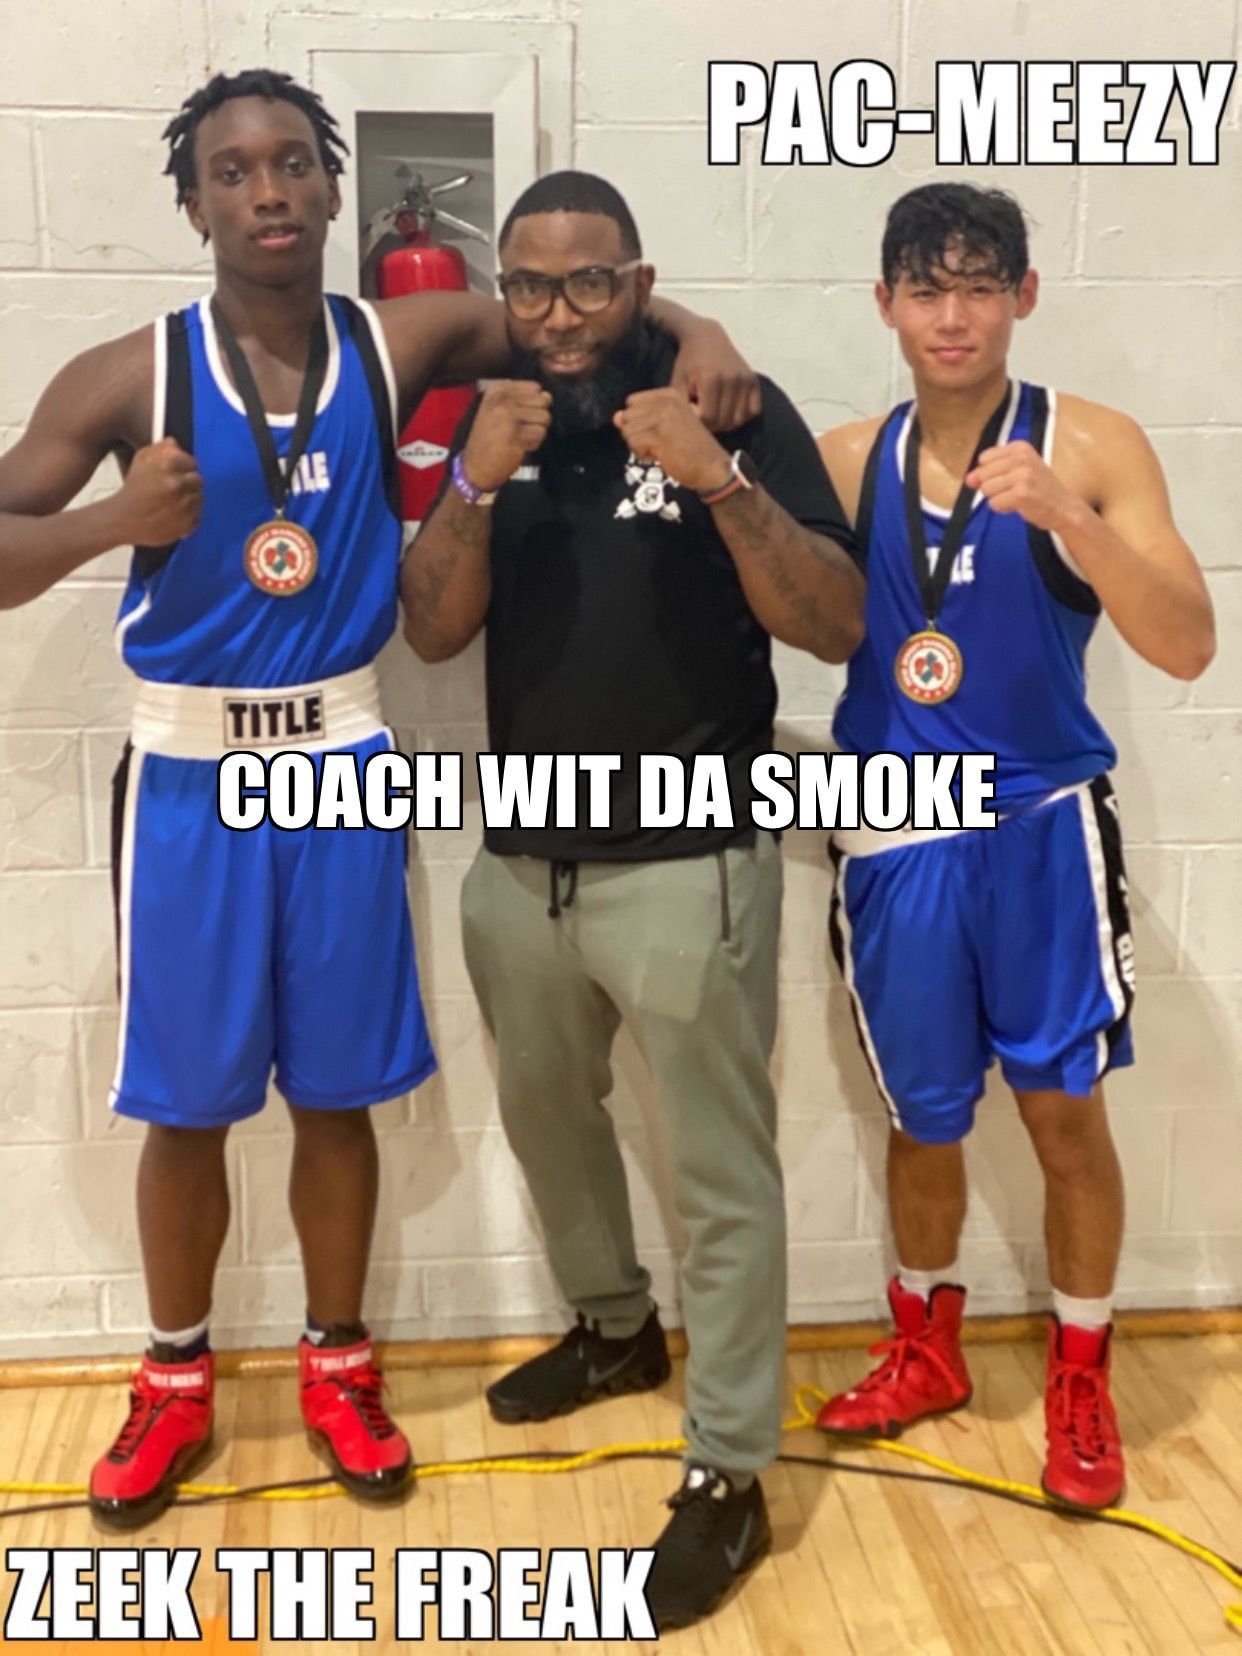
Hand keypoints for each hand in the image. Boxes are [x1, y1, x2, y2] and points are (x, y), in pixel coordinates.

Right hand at [113, 437, 201, 543]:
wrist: (123, 518)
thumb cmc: (133, 487)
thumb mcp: (141, 460)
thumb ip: (161, 448)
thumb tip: (176, 444)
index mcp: (168, 465)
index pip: (192, 463)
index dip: (185, 468)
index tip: (178, 474)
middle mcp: (179, 484)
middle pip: (198, 480)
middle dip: (188, 484)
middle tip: (175, 490)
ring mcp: (185, 505)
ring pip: (199, 498)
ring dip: (190, 499)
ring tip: (173, 503)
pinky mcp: (187, 523)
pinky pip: (198, 516)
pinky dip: (190, 516)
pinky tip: (175, 514)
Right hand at [461, 380, 551, 491]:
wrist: (475, 466)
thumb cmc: (489, 439)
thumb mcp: (497, 409)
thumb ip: (522, 399)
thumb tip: (548, 396)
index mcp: (497, 389)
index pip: (535, 387)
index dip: (532, 404)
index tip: (516, 416)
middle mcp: (502, 399)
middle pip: (543, 401)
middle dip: (537, 417)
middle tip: (520, 428)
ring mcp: (509, 416)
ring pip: (545, 418)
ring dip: (536, 431)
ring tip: (519, 437)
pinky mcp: (516, 434)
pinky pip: (540, 434)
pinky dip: (534, 443)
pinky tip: (519, 446)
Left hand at [613, 387, 731, 492]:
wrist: (712, 467)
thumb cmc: (691, 448)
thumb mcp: (666, 426)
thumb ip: (640, 419)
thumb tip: (615, 417)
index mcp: (669, 394)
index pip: (632, 402)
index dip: (639, 420)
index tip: (659, 431)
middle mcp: (665, 401)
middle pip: (627, 416)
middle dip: (637, 433)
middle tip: (660, 442)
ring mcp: (662, 417)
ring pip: (627, 431)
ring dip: (639, 446)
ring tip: (661, 449)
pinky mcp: (658, 435)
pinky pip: (633, 443)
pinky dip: (643, 454)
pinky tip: (661, 456)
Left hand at [669, 319, 760, 430]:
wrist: (707, 337)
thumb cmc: (688, 362)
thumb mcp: (677, 382)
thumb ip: (682, 406)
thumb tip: (691, 429)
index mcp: (711, 379)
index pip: (709, 418)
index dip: (700, 424)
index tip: (694, 415)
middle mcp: (731, 379)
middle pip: (724, 421)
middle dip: (713, 426)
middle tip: (704, 418)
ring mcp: (745, 379)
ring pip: (739, 419)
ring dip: (727, 423)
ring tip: (717, 415)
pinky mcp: (753, 380)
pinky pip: (754, 411)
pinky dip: (743, 416)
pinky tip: (731, 410)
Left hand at [966, 439, 1082, 533]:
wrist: (1064, 507)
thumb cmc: (1039, 489)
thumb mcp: (1017, 471)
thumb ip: (990, 472)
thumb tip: (968, 479)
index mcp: (1020, 447)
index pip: (984, 458)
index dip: (990, 473)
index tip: (1009, 477)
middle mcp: (1021, 458)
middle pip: (983, 474)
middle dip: (993, 487)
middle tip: (1014, 489)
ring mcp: (1021, 475)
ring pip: (986, 489)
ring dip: (998, 498)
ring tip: (1017, 497)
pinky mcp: (1020, 493)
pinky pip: (994, 503)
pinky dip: (1002, 508)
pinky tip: (1018, 505)